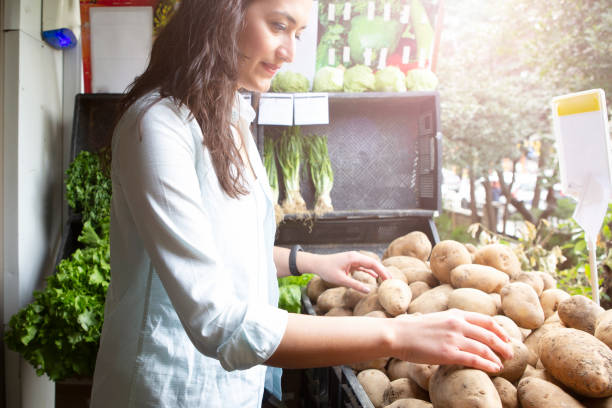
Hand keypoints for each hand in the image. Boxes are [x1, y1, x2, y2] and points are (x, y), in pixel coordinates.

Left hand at [302, 251, 389, 292]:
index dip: (382, 271)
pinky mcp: (350, 263)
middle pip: (373, 263)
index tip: (389, 279)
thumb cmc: (327, 270)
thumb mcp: (341, 279)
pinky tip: (375, 278)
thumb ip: (355, 285)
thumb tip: (368, 291)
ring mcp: (353, 259)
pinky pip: (363, 267)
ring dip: (377, 272)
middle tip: (392, 281)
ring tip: (386, 280)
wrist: (316, 264)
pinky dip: (369, 272)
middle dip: (383, 271)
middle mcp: (355, 257)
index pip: (373, 263)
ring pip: (369, 265)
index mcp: (354, 258)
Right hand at [393, 309, 513, 372]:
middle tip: (510, 354)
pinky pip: (474, 359)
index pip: (486, 320)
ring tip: (502, 364)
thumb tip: (467, 330)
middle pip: (489, 334)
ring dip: (497, 357)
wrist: (399, 334)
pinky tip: (494, 369)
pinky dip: (487, 364)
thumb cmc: (416, 329)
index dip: (500, 330)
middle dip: (503, 345)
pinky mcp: (448, 353)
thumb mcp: (439, 318)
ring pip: (484, 348)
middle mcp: (458, 324)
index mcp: (456, 314)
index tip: (507, 338)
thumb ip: (454, 322)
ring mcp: (453, 338)